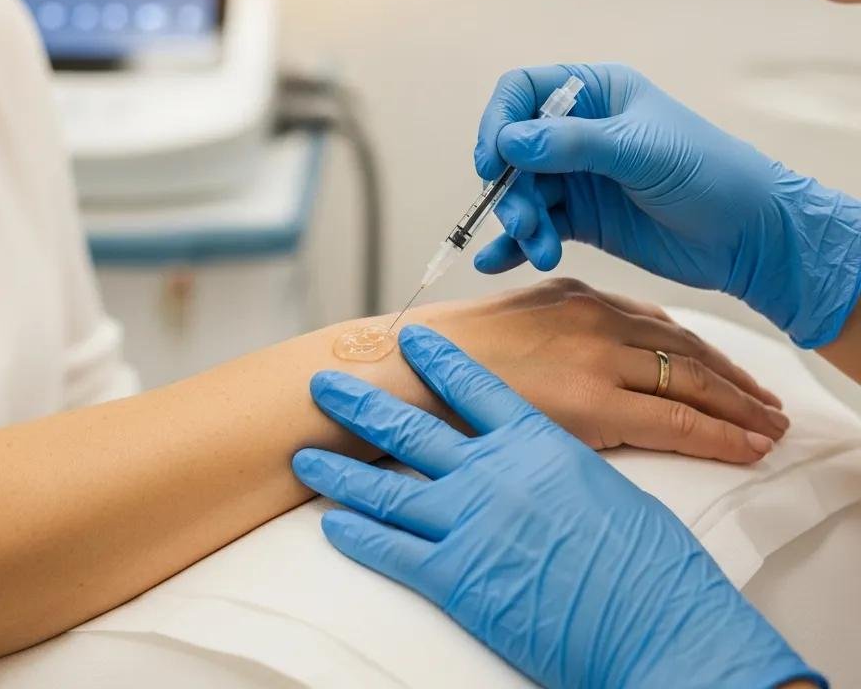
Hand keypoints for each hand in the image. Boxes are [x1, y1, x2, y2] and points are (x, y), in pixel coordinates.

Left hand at [294, 326, 826, 688]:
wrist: (659, 623)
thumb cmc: (651, 559)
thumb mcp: (612, 481)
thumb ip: (568, 454)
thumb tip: (550, 444)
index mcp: (538, 438)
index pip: (473, 385)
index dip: (434, 359)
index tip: (406, 339)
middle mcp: (495, 469)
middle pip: (413, 424)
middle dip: (362, 402)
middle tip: (324, 382)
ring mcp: (471, 520)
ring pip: (389, 486)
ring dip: (341, 471)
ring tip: (303, 456)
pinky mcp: (460, 578)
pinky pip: (395, 552)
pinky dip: (359, 537)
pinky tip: (332, 526)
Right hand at [408, 279, 786, 463]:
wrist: (410, 368)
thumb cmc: (450, 354)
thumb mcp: (514, 321)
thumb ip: (560, 332)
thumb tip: (585, 362)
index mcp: (577, 296)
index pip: (660, 324)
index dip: (703, 350)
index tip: (728, 371)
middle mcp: (596, 318)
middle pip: (689, 350)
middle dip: (736, 379)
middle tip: (769, 402)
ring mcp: (597, 357)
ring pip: (694, 383)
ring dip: (741, 408)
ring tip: (770, 427)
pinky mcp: (594, 401)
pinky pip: (677, 422)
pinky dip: (721, 435)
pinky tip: (747, 447)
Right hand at [474, 63, 860, 347]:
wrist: (751, 238)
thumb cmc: (710, 174)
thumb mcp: (640, 151)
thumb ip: (572, 144)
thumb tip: (508, 142)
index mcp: (595, 92)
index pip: (523, 91)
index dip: (500, 123)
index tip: (494, 163)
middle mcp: (579, 131)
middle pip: (514, 149)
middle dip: (511, 187)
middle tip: (524, 221)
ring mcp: (578, 175)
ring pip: (523, 191)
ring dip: (520, 221)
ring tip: (541, 248)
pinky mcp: (582, 218)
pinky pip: (537, 225)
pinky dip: (514, 244)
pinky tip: (496, 262)